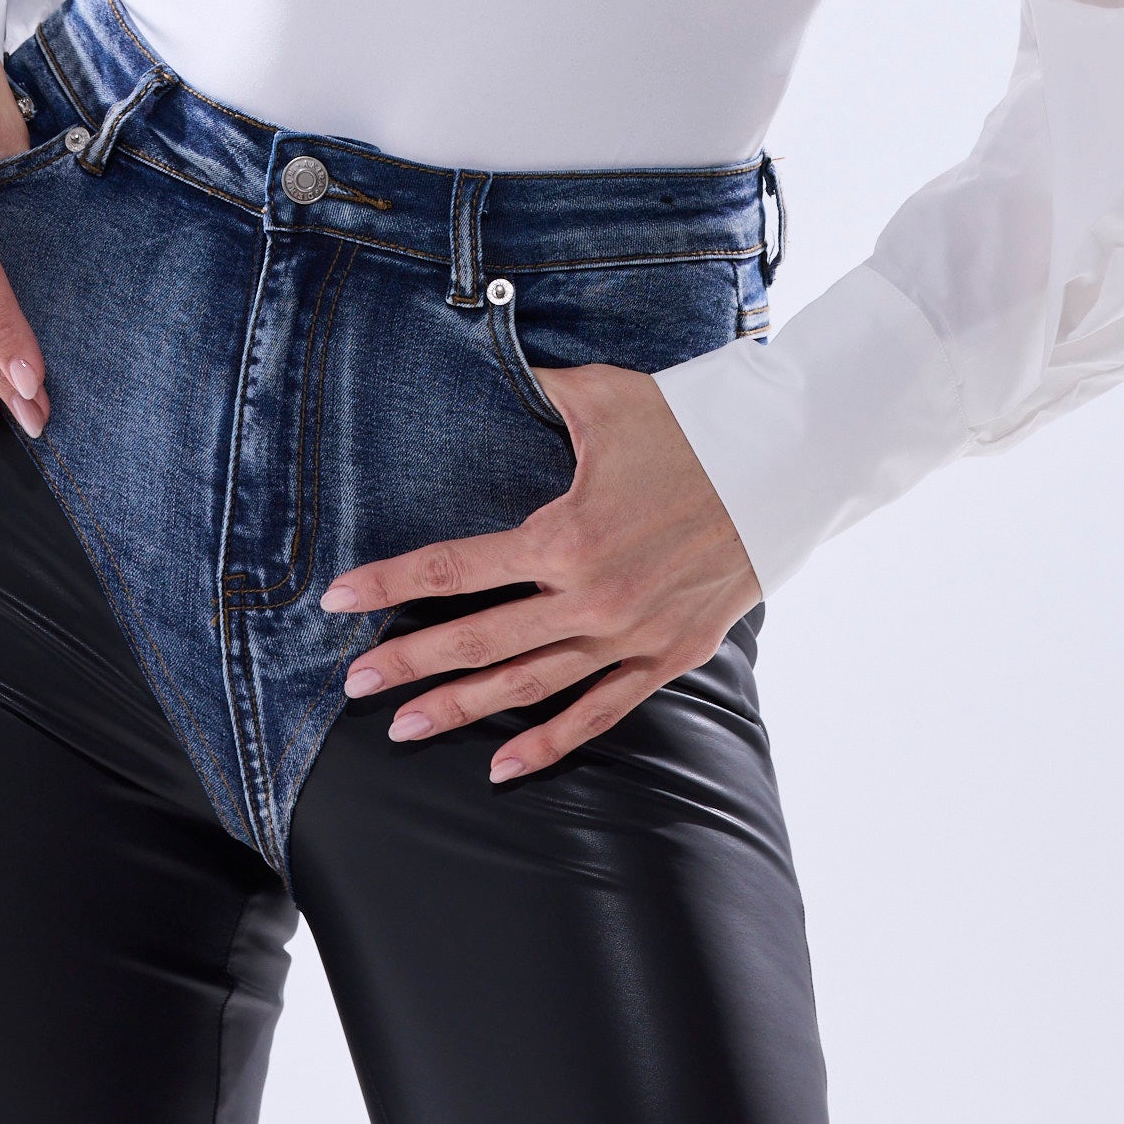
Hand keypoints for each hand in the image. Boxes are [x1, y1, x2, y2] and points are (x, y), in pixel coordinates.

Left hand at [320, 362, 758, 782]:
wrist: (786, 466)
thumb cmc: (693, 424)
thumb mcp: (605, 396)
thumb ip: (539, 388)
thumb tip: (493, 358)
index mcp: (564, 534)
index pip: (455, 567)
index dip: (390, 584)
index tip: (338, 600)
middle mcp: (588, 596)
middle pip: (477, 639)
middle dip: (408, 664)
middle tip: (353, 684)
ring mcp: (628, 634)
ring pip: (528, 685)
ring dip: (462, 709)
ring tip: (405, 728)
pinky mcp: (667, 655)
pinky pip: (599, 710)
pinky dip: (550, 741)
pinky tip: (504, 765)